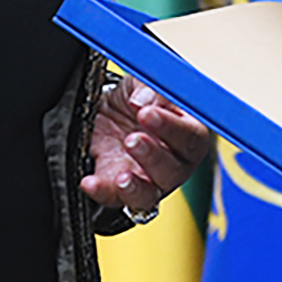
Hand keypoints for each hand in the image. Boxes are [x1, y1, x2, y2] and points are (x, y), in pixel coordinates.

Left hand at [81, 79, 211, 214]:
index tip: (146, 114)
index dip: (171, 127)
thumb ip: (151, 87)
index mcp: (187, 132)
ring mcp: (147, 180)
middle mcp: (172, 162)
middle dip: (152, 156)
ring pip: (150, 194)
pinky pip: (115, 200)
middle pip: (173, 170)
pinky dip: (102, 193)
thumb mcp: (144, 82)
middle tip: (132, 139)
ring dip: (135, 187)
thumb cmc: (136, 99)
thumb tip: (144, 99)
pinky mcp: (119, 190)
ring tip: (121, 177)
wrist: (107, 111)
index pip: (191, 136)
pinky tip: (91, 182)